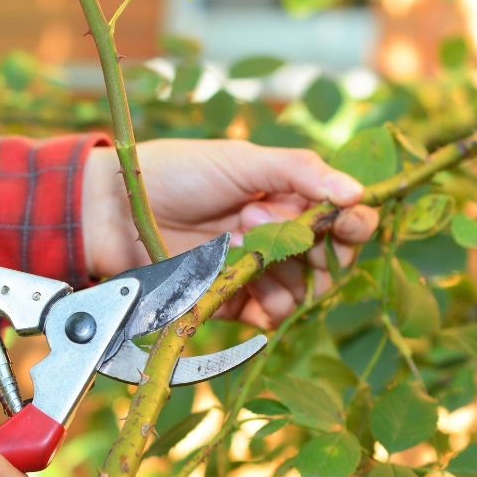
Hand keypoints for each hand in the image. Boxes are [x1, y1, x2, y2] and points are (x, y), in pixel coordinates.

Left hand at [82, 139, 378, 327]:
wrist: (118, 209)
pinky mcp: (233, 301)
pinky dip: (267, 305)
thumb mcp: (243, 160)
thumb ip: (300, 172)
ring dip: (282, 270)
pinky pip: (270, 316)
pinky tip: (241, 280)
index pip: (343, 220)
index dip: (353, 224)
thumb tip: (357, 192)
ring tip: (236, 239)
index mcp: (289, 198)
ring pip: (303, 291)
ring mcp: (257, 272)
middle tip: (260, 218)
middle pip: (330, 262)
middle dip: (312, 247)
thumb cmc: (179, 173)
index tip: (349, 221)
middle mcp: (280, 237)